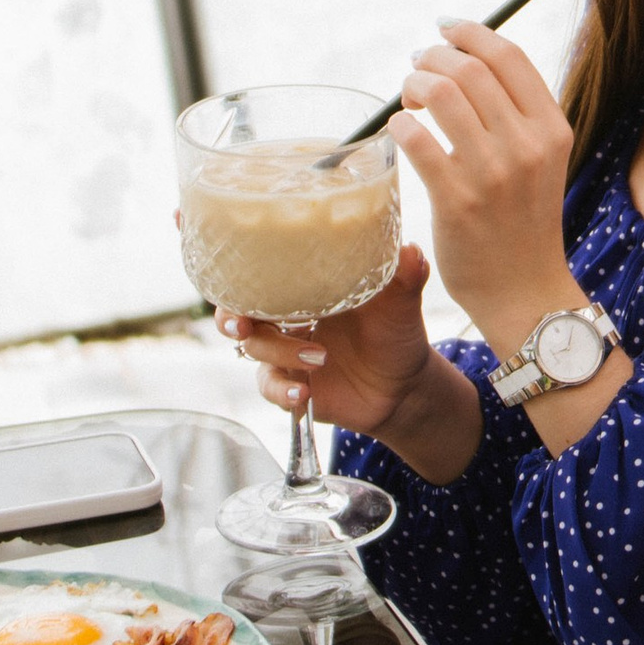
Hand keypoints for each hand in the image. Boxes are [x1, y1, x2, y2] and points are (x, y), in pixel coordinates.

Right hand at [223, 246, 435, 438]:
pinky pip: (271, 387)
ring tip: (321, 357)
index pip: (261, 275)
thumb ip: (406, 277)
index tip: (238, 275)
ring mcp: (286, 354)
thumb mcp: (401, 303)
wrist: (405, 386)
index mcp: (306, 289)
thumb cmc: (396, 334)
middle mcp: (288, 319)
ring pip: (256, 349)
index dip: (240, 275)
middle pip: (239, 312)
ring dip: (281, 352)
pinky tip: (303, 394)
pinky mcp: (291, 385)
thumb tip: (412, 250)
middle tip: (242, 325)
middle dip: (232, 318)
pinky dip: (282, 392)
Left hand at [394, 22, 577, 343]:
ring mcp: (493, 172)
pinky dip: (400, 124)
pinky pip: (416, 138)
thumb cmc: (524, 223)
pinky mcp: (456, 199)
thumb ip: (519, 117)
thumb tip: (471, 64)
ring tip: (408, 98)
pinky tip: (400, 131)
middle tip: (417, 65)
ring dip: (413, 85)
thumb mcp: (542, 162)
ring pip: (440, 94)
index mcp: (553, 129)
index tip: (445, 27)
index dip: (470, 32)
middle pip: (469, 69)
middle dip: (432, 57)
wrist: (525, 293)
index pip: (509, 57)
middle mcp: (528, 145)